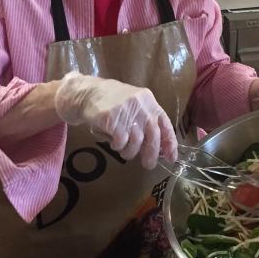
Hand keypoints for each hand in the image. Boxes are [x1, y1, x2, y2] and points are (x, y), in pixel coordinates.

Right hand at [54, 72, 177, 167]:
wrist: (87, 93)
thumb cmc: (111, 101)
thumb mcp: (133, 104)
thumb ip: (145, 121)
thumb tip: (158, 148)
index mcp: (148, 101)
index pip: (165, 124)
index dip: (169, 142)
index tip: (171, 157)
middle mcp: (140, 105)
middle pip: (153, 136)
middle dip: (151, 154)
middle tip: (148, 164)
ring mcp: (126, 111)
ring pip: (136, 142)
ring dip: (130, 152)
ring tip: (124, 151)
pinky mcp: (112, 118)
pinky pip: (120, 141)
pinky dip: (117, 146)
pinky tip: (113, 143)